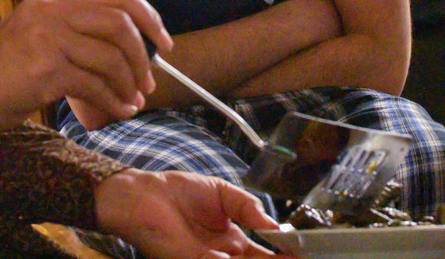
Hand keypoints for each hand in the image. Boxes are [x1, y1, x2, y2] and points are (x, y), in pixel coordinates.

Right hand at [0, 0, 171, 133]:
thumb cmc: (2, 69)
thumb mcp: (37, 31)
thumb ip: (77, 26)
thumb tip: (134, 43)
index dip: (148, 15)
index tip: (162, 41)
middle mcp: (51, 9)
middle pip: (120, 21)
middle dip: (144, 52)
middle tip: (152, 76)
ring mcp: (48, 37)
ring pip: (111, 56)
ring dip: (130, 82)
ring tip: (134, 98)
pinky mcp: (45, 69)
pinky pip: (95, 84)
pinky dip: (114, 100)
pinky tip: (119, 109)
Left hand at [95, 169, 290, 258]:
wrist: (142, 193)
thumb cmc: (178, 191)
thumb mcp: (223, 193)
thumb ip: (249, 207)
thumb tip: (274, 225)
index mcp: (233, 240)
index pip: (264, 255)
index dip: (283, 255)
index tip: (301, 252)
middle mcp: (223, 255)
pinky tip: (231, 255)